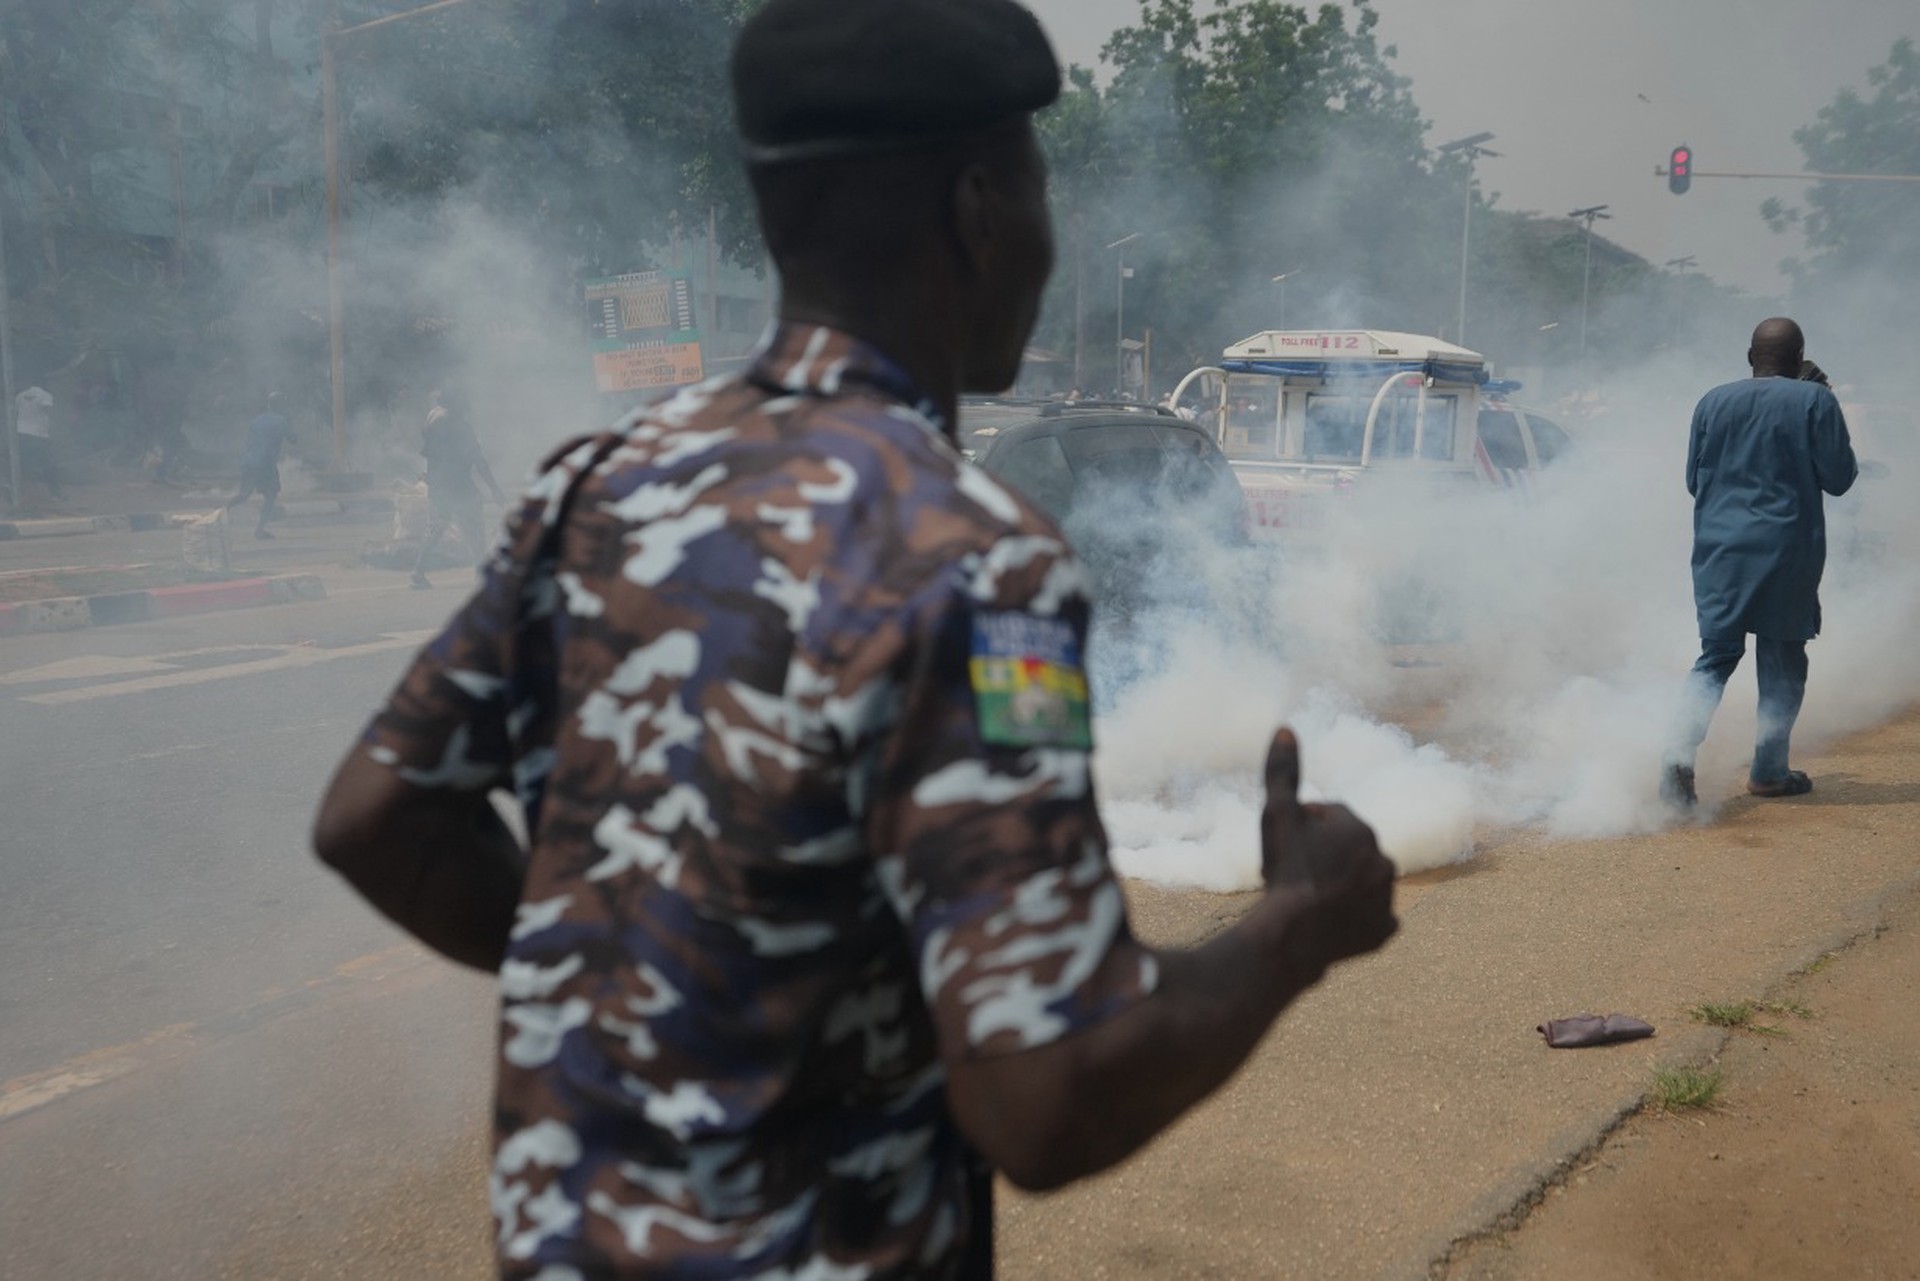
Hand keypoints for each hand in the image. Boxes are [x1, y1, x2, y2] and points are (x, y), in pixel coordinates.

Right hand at [1258, 727, 1397, 967]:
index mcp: (1361, 829)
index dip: (1302, 830)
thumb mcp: (1277, 815)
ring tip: (1310, 897)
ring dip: (1341, 884)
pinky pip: (1372, 918)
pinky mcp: (1384, 930)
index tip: (1286, 847)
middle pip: (1346, 850)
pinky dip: (1356, 918)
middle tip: (1294, 873)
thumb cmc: (1285, 870)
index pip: (1329, 819)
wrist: (1293, 934)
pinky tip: (1333, 921)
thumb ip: (1282, 772)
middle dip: (1325, 856)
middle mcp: (1384, 860)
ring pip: (1360, 882)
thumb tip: (1286, 728)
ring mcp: (1386, 898)